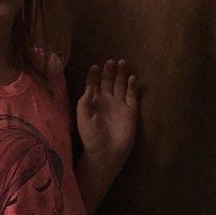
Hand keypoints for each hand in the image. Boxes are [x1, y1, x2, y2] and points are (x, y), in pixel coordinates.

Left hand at [76, 58, 138, 178]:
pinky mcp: (130, 111)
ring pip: (120, 86)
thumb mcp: (83, 118)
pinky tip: (132, 77)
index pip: (93, 85)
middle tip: (110, 61)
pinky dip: (132, 86)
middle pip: (108, 82)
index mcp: (93, 103)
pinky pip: (132, 96)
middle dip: (108, 71)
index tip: (94, 66)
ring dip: (120, 75)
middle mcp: (107, 102)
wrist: (106, 153)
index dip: (93, 76)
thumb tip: (89, 87)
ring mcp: (119, 106)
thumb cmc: (92, 137)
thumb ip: (85, 101)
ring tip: (121, 62)